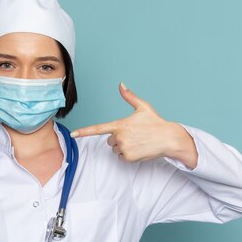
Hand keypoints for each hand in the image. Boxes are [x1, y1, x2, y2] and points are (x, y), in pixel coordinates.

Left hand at [70, 83, 197, 168]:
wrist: (168, 138)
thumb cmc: (155, 122)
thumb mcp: (143, 107)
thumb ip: (129, 96)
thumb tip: (121, 84)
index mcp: (120, 124)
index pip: (97, 128)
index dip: (84, 131)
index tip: (73, 134)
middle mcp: (120, 136)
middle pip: (109, 141)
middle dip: (118, 138)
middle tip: (134, 135)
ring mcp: (124, 148)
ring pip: (115, 149)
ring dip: (123, 147)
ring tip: (138, 142)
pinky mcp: (129, 157)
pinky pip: (121, 157)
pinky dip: (128, 155)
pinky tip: (139, 149)